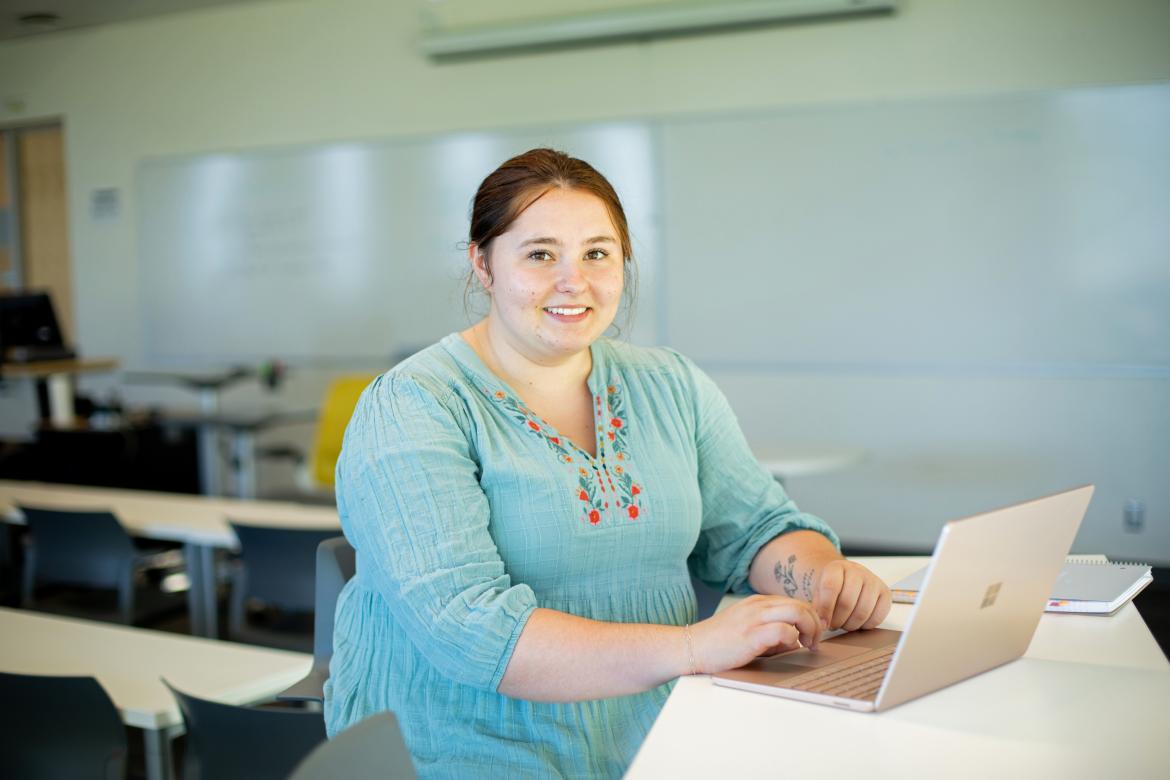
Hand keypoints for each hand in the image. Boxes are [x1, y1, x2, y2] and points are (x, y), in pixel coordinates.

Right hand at [690, 594, 823, 673]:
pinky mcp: (751, 635)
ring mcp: (754, 618)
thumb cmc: (718, 644)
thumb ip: (772, 632)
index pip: (795, 602)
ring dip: (810, 629)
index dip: (810, 618)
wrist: (691, 648)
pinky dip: (792, 639)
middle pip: (801, 604)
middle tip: (815, 642)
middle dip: (815, 623)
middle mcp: (757, 605)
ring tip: (808, 645)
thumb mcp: (748, 630)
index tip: (811, 635)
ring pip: (797, 612)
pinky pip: (784, 630)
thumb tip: (796, 641)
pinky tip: (787, 648)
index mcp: (757, 602)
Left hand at [813, 559, 891, 630]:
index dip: (825, 608)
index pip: (830, 587)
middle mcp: (857, 571)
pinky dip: (865, 625)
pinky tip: (857, 622)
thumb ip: (817, 606)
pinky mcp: (886, 594)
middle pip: (847, 602)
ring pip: (862, 612)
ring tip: (844, 624)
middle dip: (838, 620)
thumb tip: (822, 624)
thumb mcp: (818, 593)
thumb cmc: (831, 589)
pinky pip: (877, 617)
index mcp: (837, 567)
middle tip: (833, 625)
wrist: (846, 580)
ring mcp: (873, 581)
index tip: (822, 623)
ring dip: (851, 625)